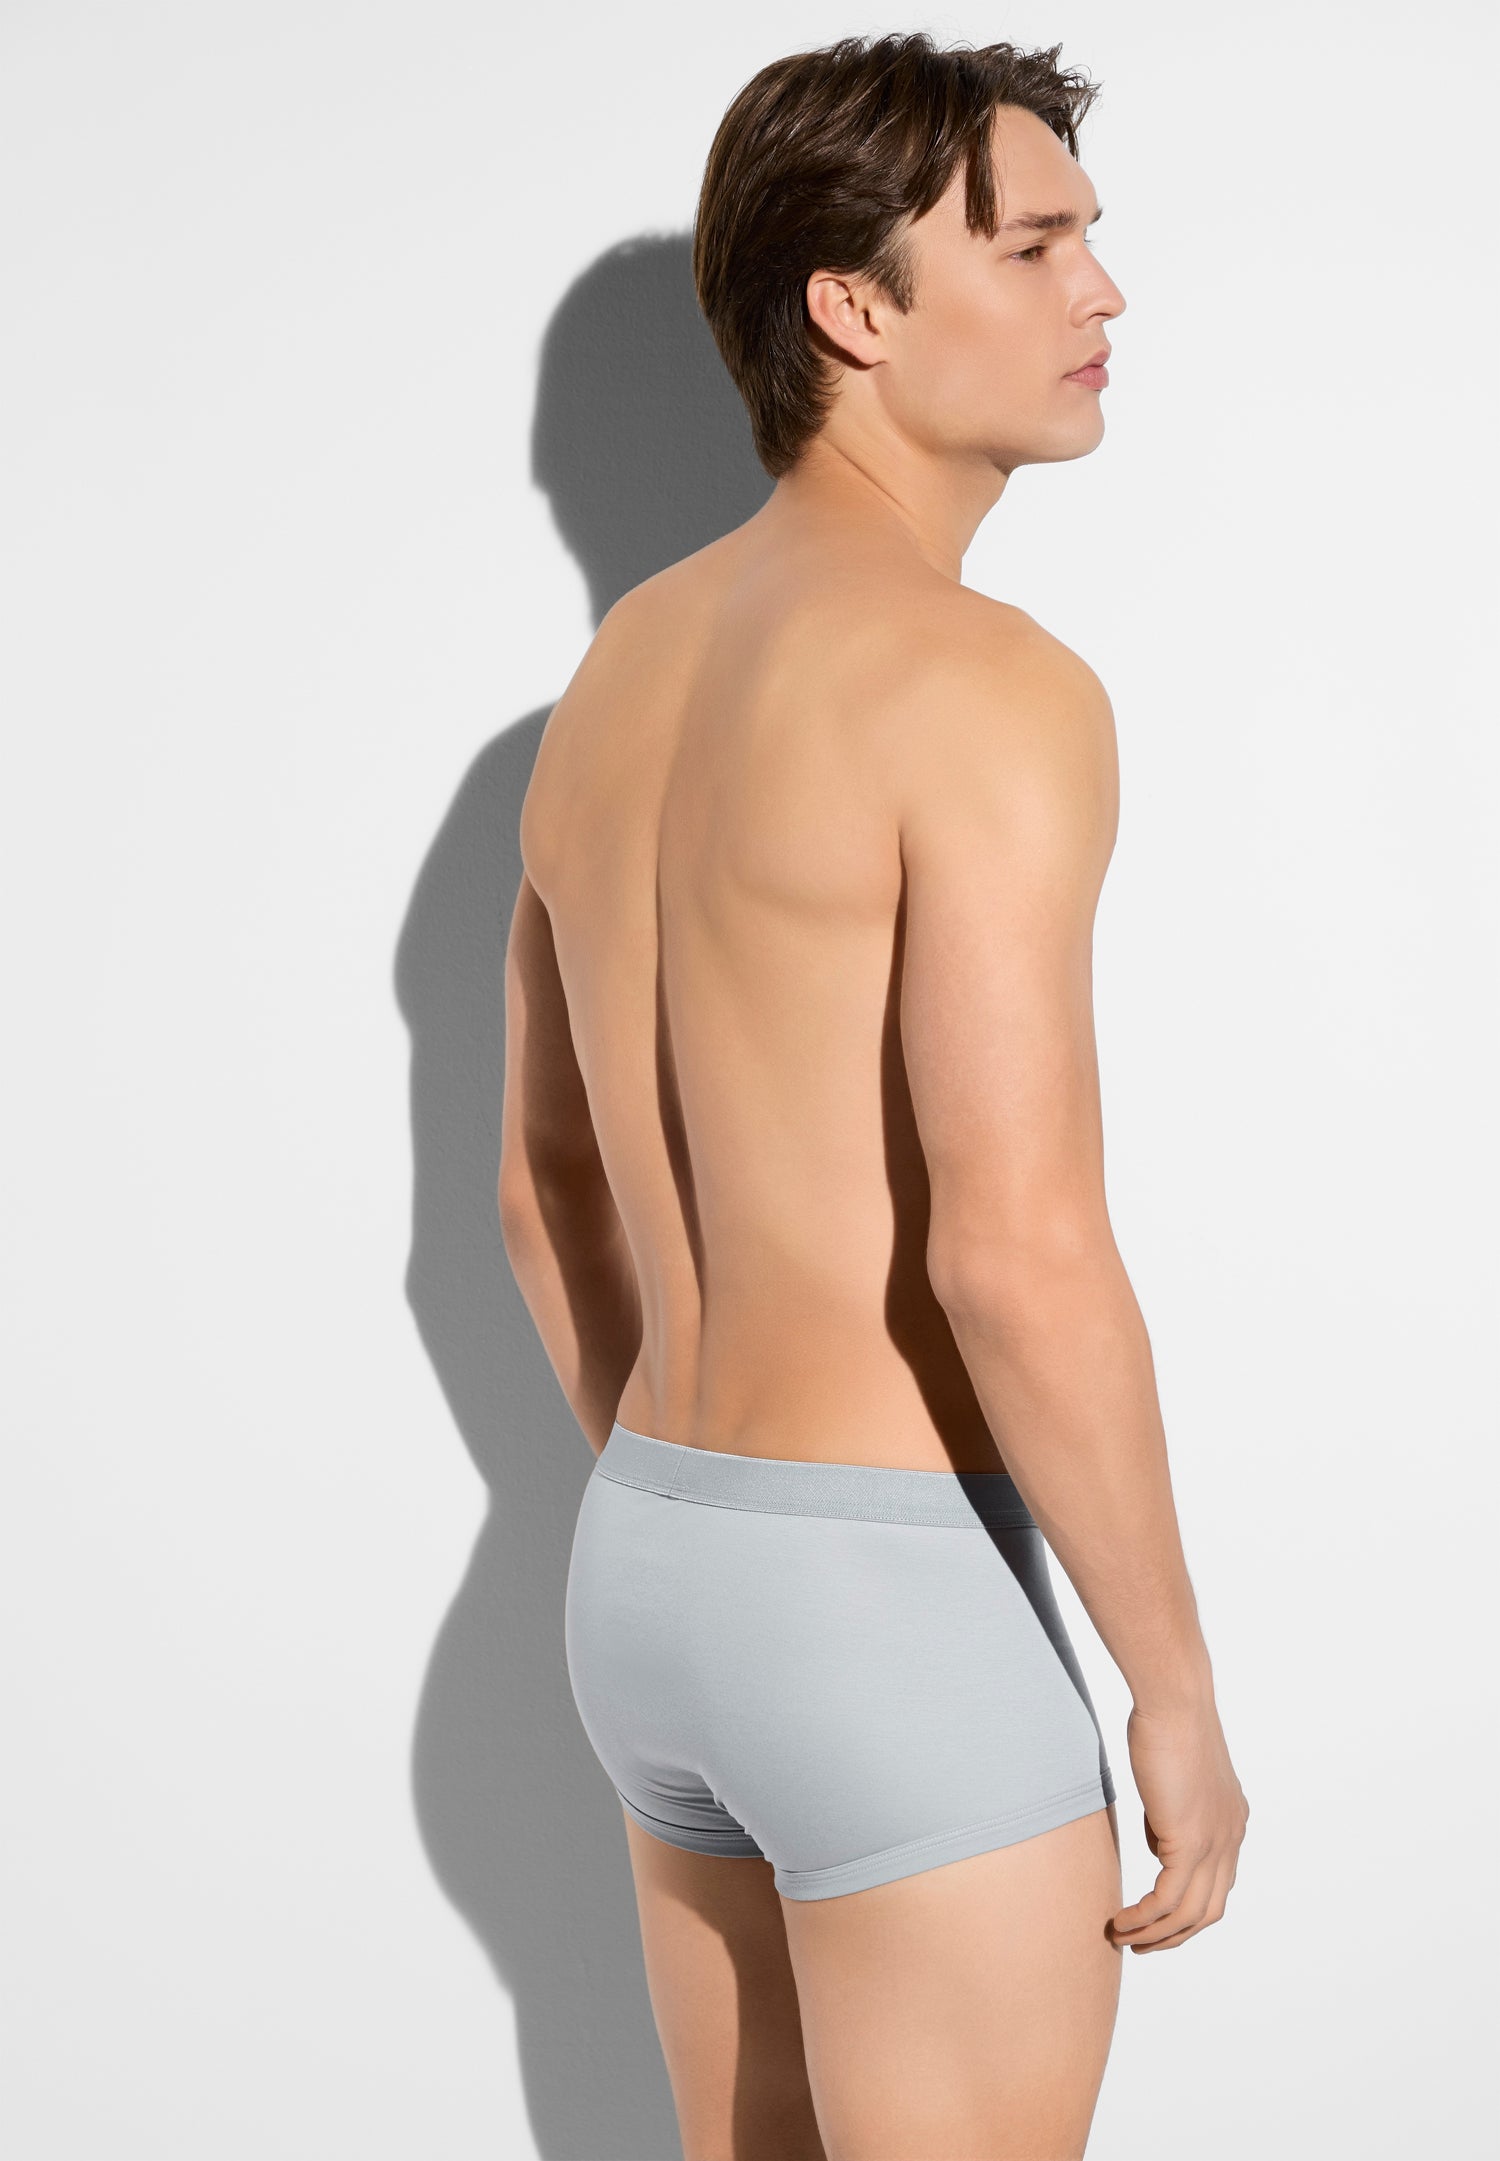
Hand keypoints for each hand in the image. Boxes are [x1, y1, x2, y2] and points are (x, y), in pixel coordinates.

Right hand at [1109, 1699, 1248, 1953]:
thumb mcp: (1174, 1778)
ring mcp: (1215, 1844)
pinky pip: (1168, 1901)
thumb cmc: (1167, 1723)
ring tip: (1121, 1939)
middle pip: (1208, 1912)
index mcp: (1232, 1823)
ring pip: (1190, 1915)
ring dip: (1155, 1936)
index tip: (1155, 1919)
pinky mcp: (1190, 1842)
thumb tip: (1159, 1845)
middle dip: (1174, 1936)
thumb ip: (1170, 1815)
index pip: (1216, 1885)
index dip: (1186, 1911)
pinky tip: (1121, 1921)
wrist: (1176, 1701)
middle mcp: (1231, 1839)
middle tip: (1140, 1944)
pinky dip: (1144, 1919)